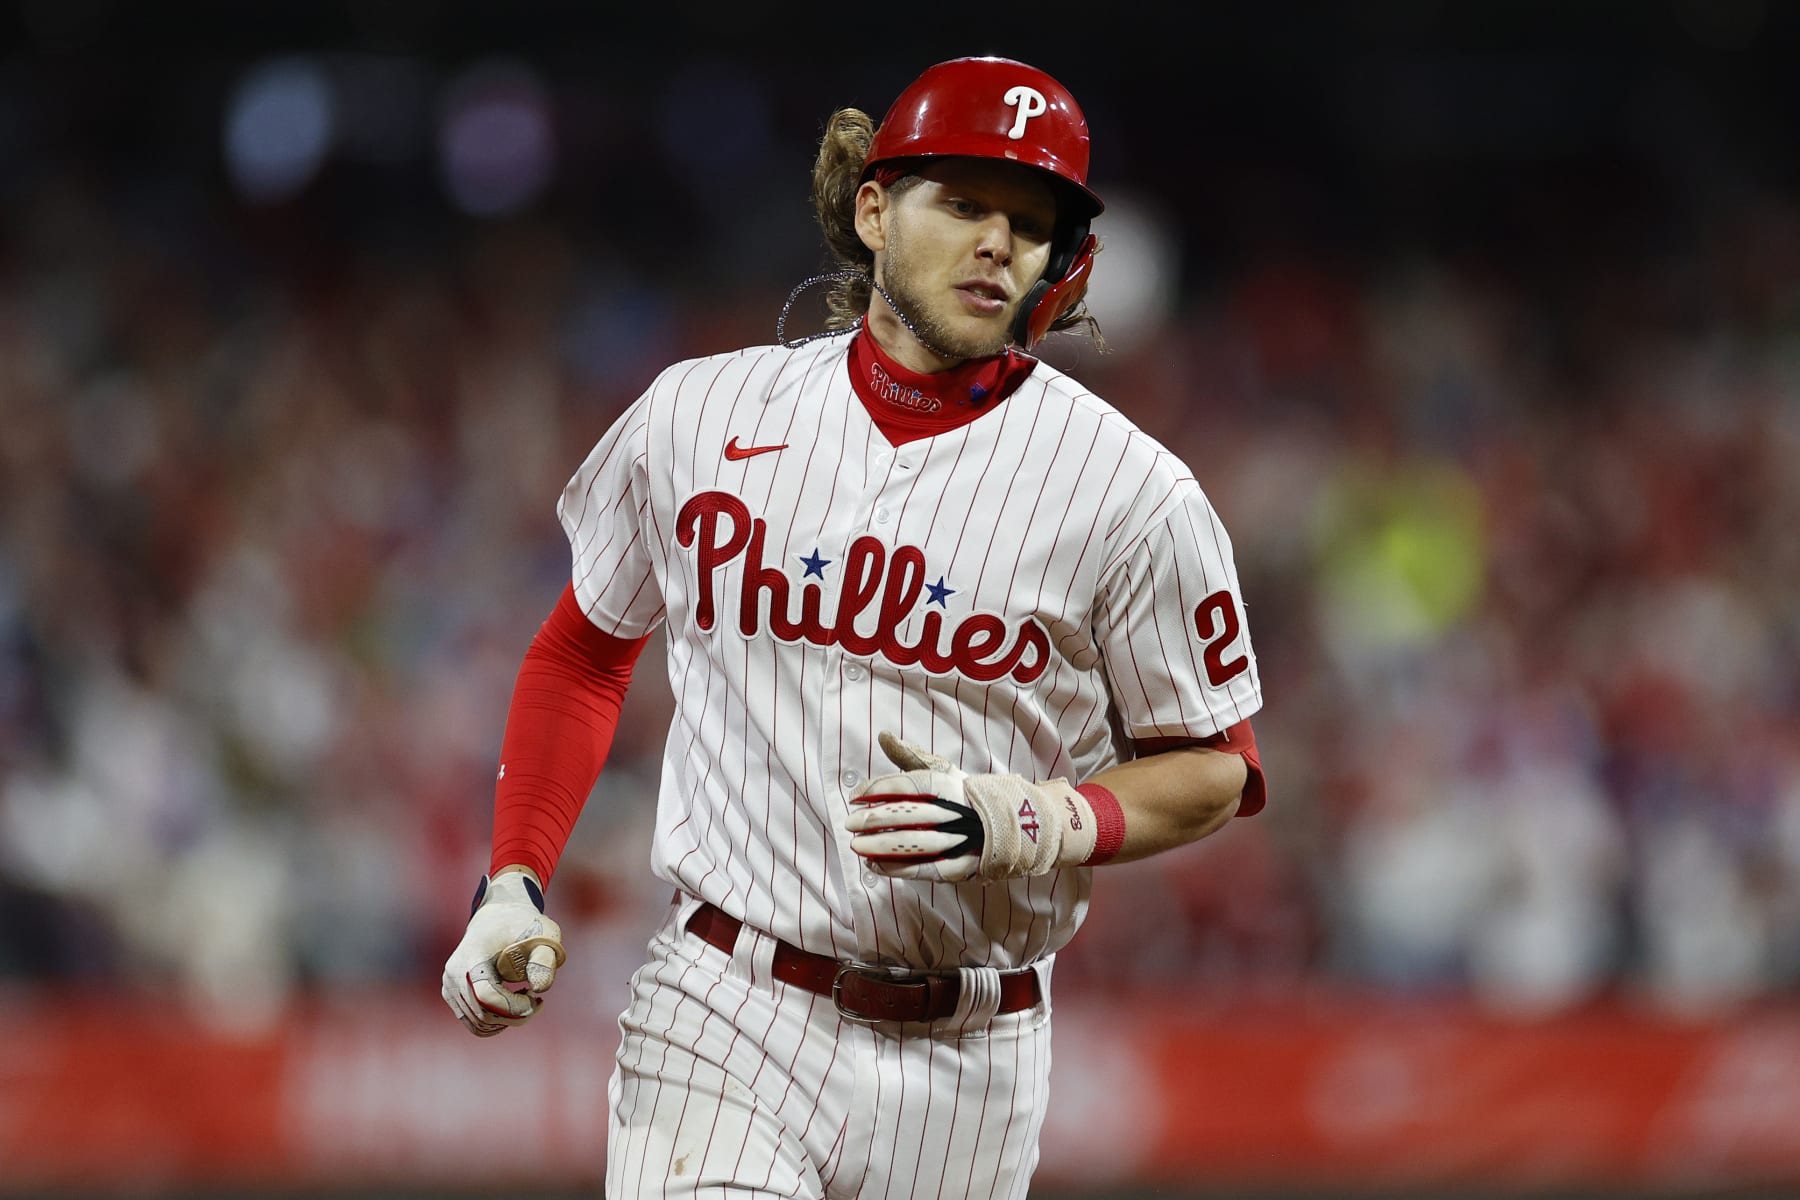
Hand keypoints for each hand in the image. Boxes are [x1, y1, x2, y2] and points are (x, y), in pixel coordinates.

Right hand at [441, 870, 565, 1036]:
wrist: (498, 918)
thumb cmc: (523, 926)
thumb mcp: (543, 935)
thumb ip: (545, 961)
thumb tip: (541, 989)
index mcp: (472, 957)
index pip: (486, 997)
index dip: (513, 1006)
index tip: (537, 998)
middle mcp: (454, 974)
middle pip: (483, 1015)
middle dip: (516, 1015)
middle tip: (537, 1000)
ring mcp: (449, 986)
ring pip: (479, 1023)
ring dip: (507, 1019)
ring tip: (525, 997)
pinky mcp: (452, 994)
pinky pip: (474, 1021)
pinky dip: (496, 1019)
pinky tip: (512, 1002)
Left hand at [845, 732, 1099, 881]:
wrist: (1019, 825)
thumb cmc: (970, 795)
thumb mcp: (945, 772)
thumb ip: (911, 757)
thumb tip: (882, 736)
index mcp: (951, 784)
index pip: (909, 784)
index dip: (879, 789)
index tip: (855, 795)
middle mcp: (956, 811)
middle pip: (910, 814)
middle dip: (876, 819)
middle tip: (849, 822)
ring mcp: (961, 840)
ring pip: (917, 843)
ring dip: (883, 847)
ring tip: (857, 846)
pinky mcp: (962, 865)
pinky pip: (926, 869)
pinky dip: (898, 869)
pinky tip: (875, 866)